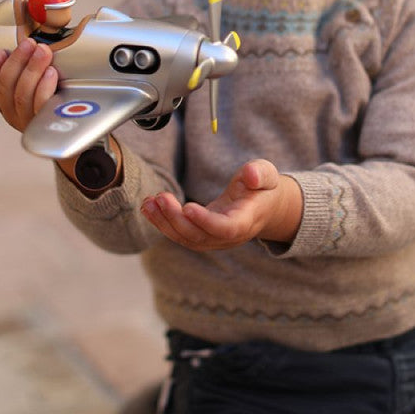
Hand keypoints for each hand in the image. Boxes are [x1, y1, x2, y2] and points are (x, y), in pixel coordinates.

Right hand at [0, 38, 57, 131]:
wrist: (79, 116)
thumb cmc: (56, 91)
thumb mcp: (36, 77)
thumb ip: (27, 63)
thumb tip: (30, 38)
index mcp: (5, 103)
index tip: (0, 51)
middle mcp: (13, 113)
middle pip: (4, 89)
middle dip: (16, 61)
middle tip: (29, 43)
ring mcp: (29, 120)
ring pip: (21, 95)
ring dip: (31, 69)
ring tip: (42, 52)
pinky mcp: (46, 121)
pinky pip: (41, 104)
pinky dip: (44, 86)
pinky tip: (51, 72)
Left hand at [140, 159, 301, 250]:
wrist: (262, 206)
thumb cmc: (262, 188)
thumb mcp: (266, 175)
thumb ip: (260, 173)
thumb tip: (251, 175)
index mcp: (245, 221)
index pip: (225, 229)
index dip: (206, 222)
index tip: (187, 207)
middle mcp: (228, 237)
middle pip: (199, 236)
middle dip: (177, 219)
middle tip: (160, 198)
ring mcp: (213, 239)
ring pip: (185, 239)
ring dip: (164, 222)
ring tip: (149, 203)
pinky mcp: (200, 235)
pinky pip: (179, 234)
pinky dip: (162, 223)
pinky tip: (148, 207)